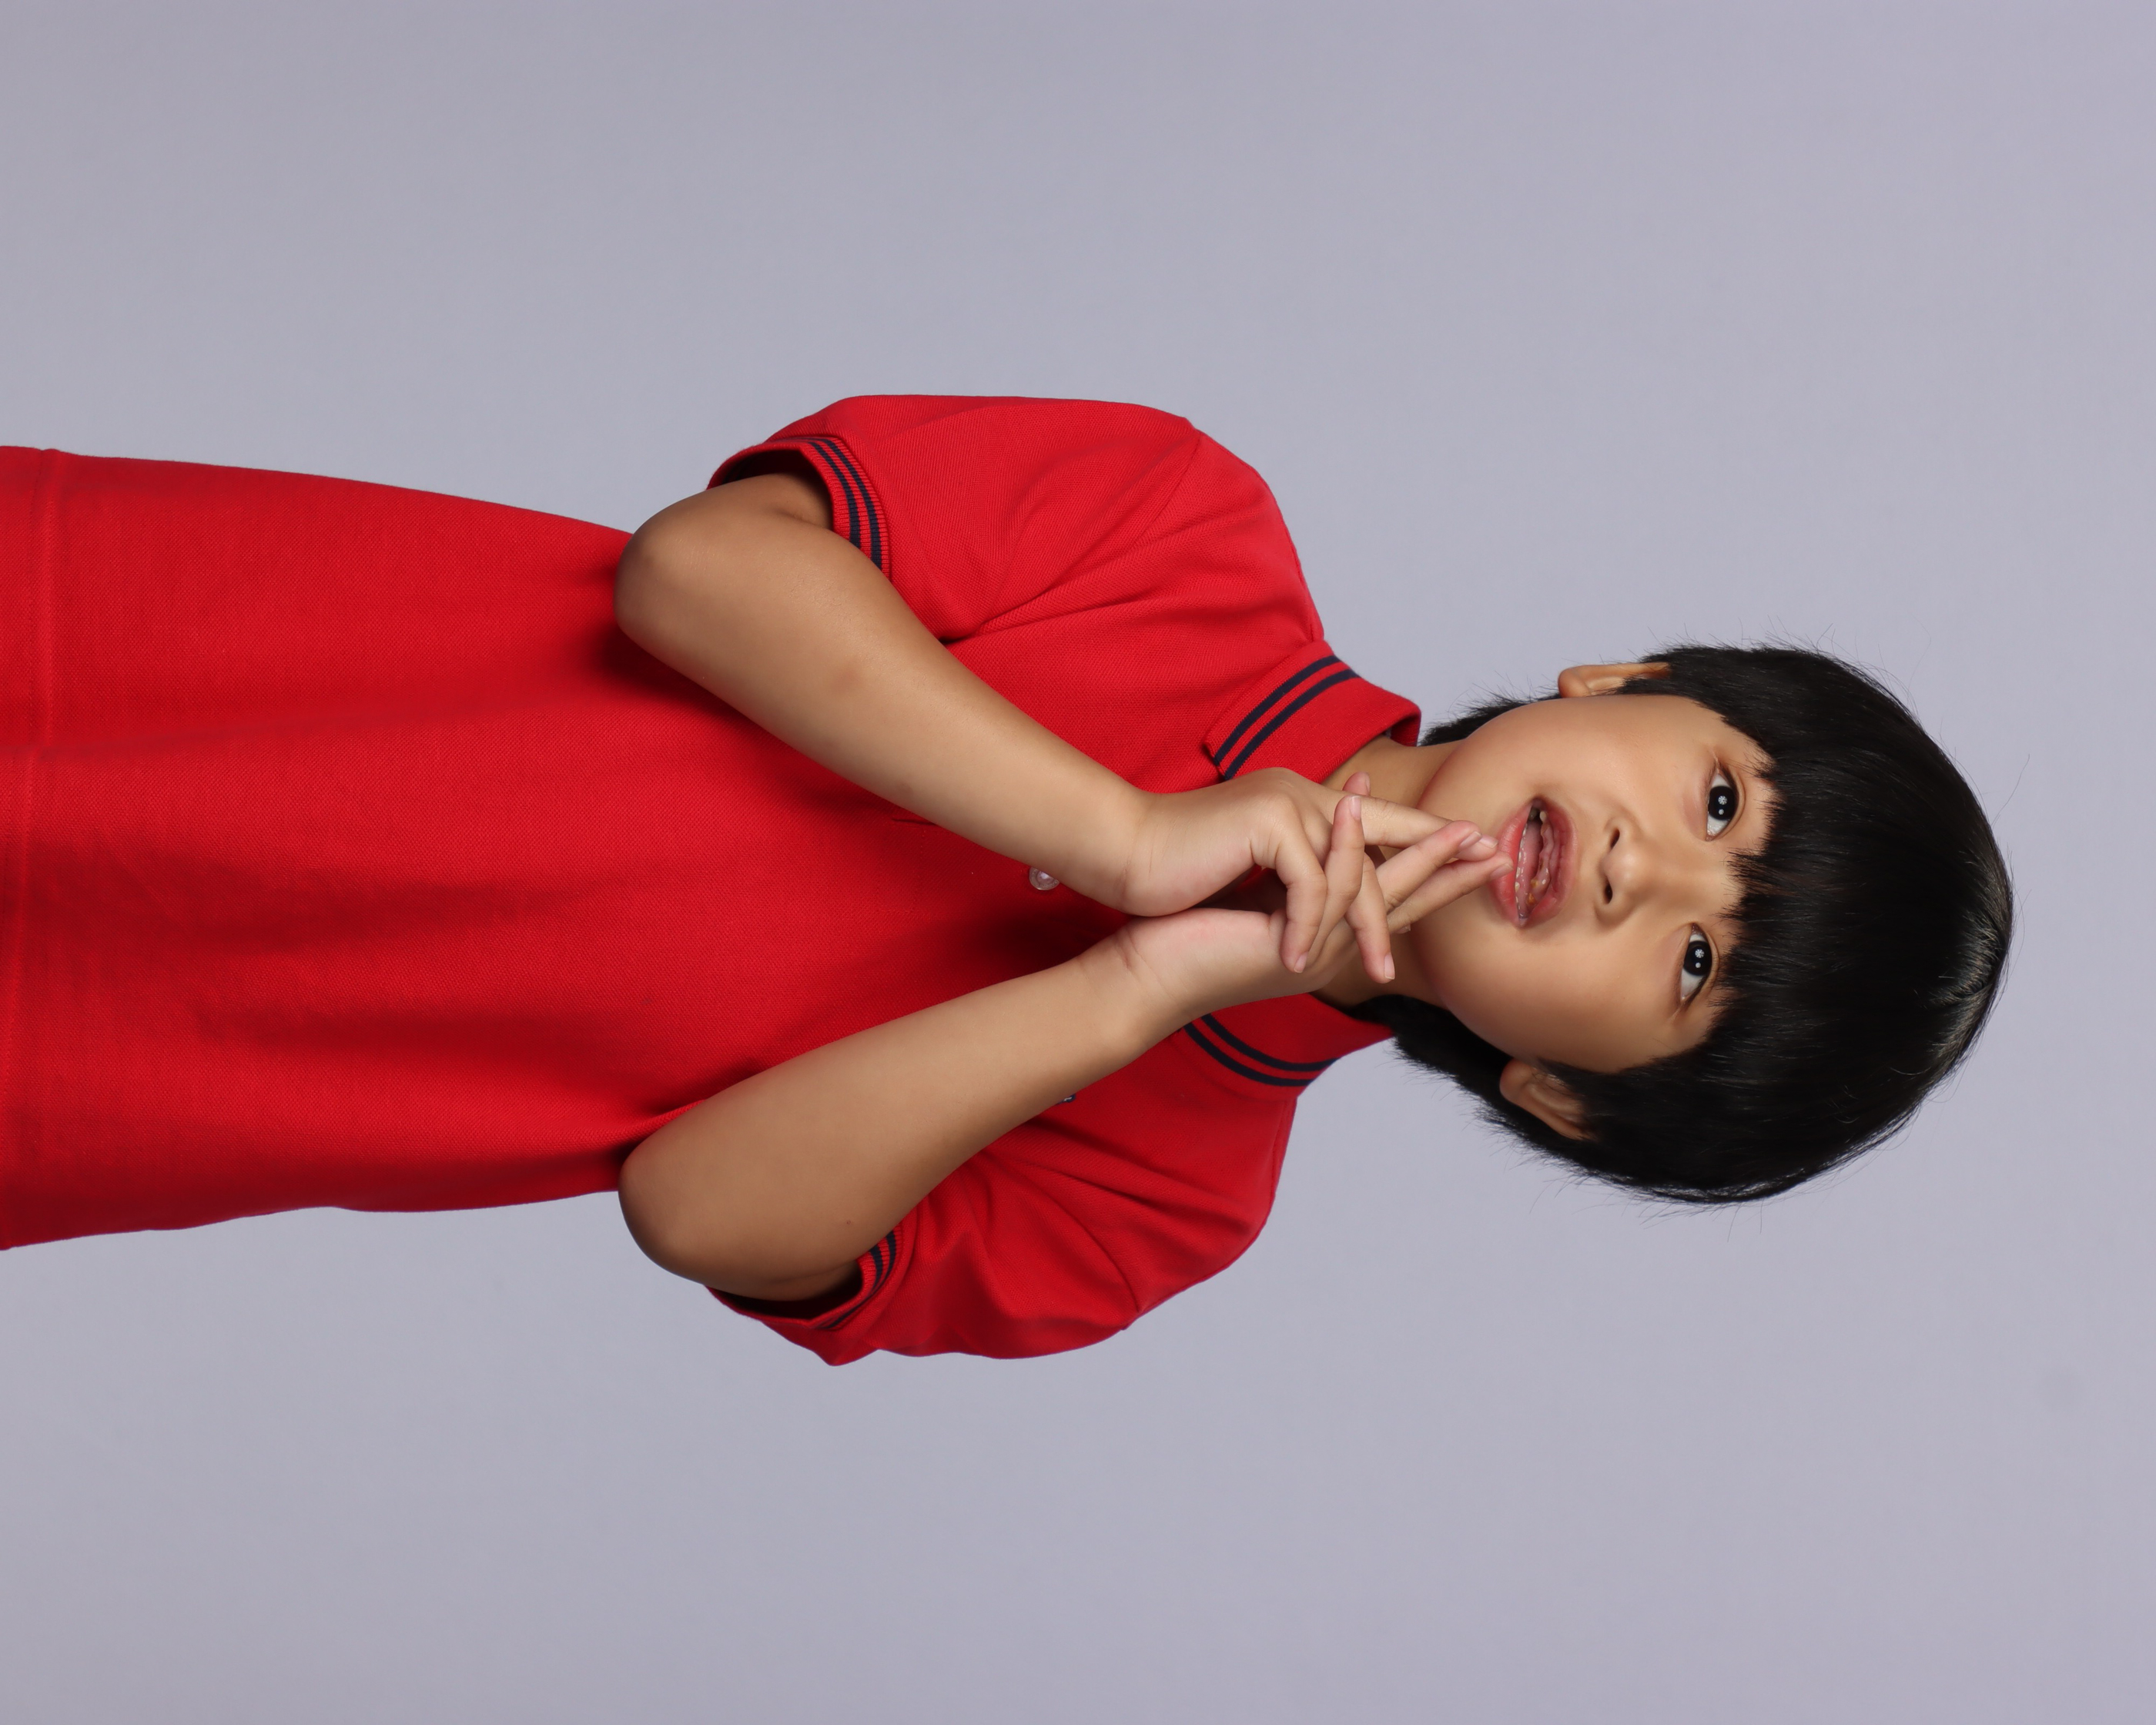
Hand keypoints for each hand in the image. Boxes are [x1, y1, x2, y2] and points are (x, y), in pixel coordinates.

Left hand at [1096, 797, 1506, 1025]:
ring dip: (1416, 850)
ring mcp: (1316, 949)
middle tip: (1498, 844)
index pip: (1394, 895)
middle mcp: (1332, 946)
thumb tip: (1318, 817)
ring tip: (1454, 823)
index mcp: (1328, 932)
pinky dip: (1344, 844)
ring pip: (1381, 894)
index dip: (1432, 864)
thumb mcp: (1258, 886)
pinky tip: (1348, 804)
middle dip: (1453, 870)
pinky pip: (1332, 887)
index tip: (1466, 829)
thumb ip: (1295, 865)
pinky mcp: (1293, 944)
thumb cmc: (1189, 925)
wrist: (1150, 968)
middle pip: (1408, 903)